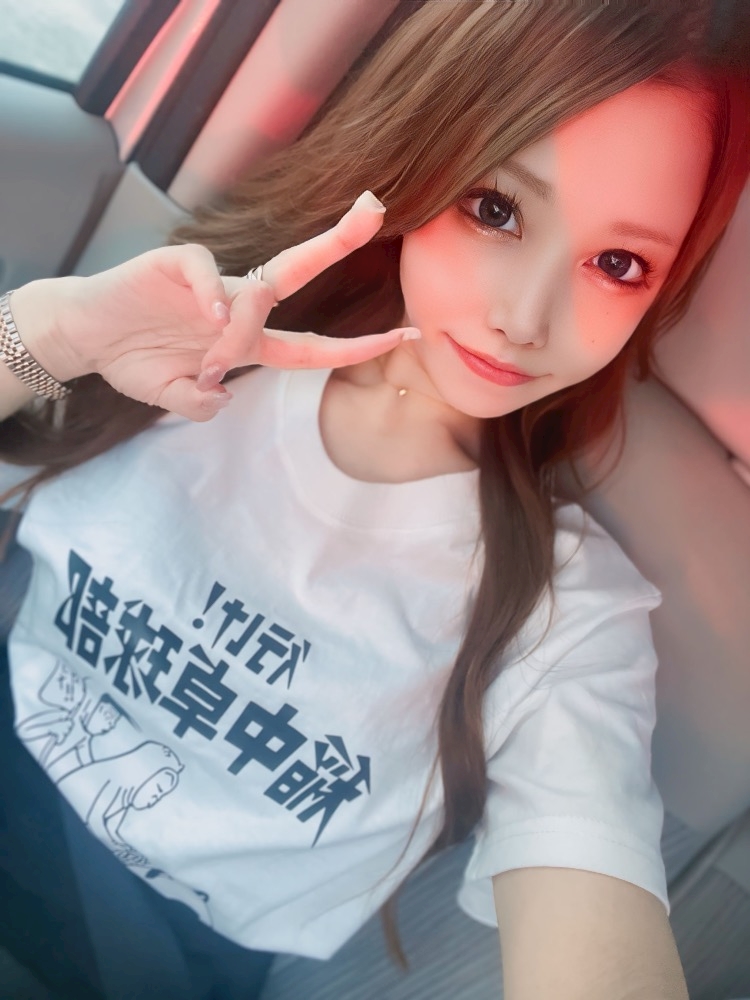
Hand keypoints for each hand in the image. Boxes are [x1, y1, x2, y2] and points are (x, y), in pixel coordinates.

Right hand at [44, 191, 417, 420]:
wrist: (84, 338)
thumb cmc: (133, 361)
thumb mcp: (173, 396)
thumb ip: (200, 404)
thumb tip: (222, 394)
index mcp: (247, 341)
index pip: (313, 344)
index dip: (358, 345)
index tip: (405, 335)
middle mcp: (239, 306)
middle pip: (299, 271)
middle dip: (338, 241)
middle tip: (374, 210)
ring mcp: (211, 283)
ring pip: (258, 288)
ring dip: (245, 328)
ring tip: (206, 358)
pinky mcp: (176, 265)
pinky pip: (207, 271)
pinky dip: (213, 295)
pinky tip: (209, 318)